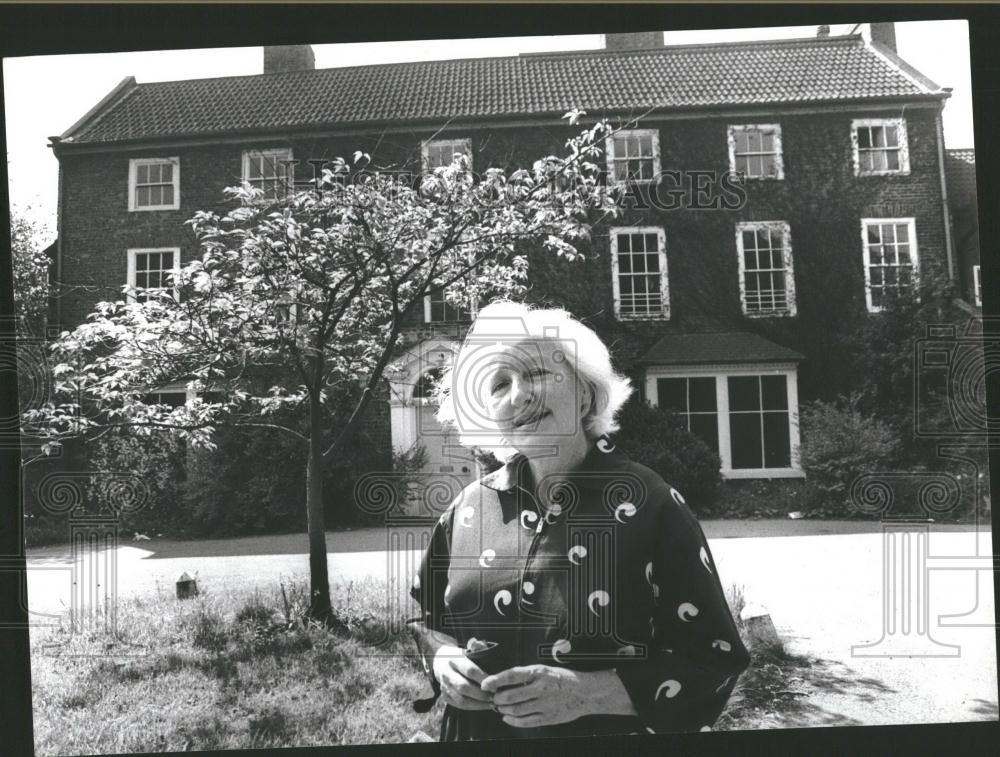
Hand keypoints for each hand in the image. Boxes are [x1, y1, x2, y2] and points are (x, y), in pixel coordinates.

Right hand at [432, 645, 492, 710]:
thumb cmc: (460, 655)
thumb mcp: (468, 649)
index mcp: (453, 659)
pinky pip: (459, 705)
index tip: (495, 685)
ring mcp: (444, 686)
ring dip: (478, 703)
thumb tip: (486, 650)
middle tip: (495, 696)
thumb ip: (478, 648)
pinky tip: (483, 705)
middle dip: (481, 694)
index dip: (483, 679)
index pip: (469, 670)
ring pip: (461, 699)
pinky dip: (472, 707)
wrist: (441, 662)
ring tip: (491, 703)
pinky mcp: (444, 696)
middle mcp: (446, 673)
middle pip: (464, 687)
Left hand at [479, 665, 597, 727]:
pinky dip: (514, 721)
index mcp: (539, 672)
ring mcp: (546, 704)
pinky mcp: (549, 717)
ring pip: (517, 710)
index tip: (485, 684)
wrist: (586, 692)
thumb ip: (526, 675)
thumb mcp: (545, 670)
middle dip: (498, 698)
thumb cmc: (562, 678)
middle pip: (512, 695)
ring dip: (504, 710)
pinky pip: (527, 722)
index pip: (512, 675)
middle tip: (493, 698)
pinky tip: (507, 718)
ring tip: (499, 707)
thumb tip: (503, 680)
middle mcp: (542, 688)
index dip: (496, 680)